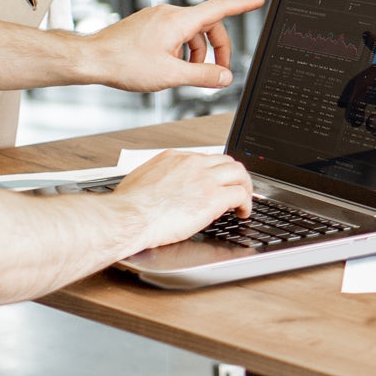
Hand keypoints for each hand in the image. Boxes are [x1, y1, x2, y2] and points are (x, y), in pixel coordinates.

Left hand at [86, 0, 264, 91]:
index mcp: (179, 21)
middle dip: (217, 49)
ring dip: (196, 54)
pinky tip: (170, 68)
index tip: (257, 0)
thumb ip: (203, 76)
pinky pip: (175, 34)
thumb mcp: (170, 75)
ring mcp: (157, 18)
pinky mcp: (147, 25)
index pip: (220, 8)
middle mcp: (169, 14)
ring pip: (190, 32)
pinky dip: (181, 50)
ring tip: (186, 76)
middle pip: (207, 26)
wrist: (92, 59)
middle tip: (218, 73)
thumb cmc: (123, 63)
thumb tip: (224, 77)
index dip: (242, 5)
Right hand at [111, 150, 251, 252]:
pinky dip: (247, 203)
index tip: (215, 181)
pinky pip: (241, 195)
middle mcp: (192, 163)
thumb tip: (157, 191)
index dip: (213, 171)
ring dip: (245, 186)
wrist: (129, 216)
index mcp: (173, 158)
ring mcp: (205, 179)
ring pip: (239, 173)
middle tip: (237, 188)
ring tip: (244, 200)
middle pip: (226, 160)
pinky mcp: (213, 197)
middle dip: (234, 175)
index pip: (203, 158)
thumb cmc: (128, 206)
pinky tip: (243, 212)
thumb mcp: (140, 181)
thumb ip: (156, 181)